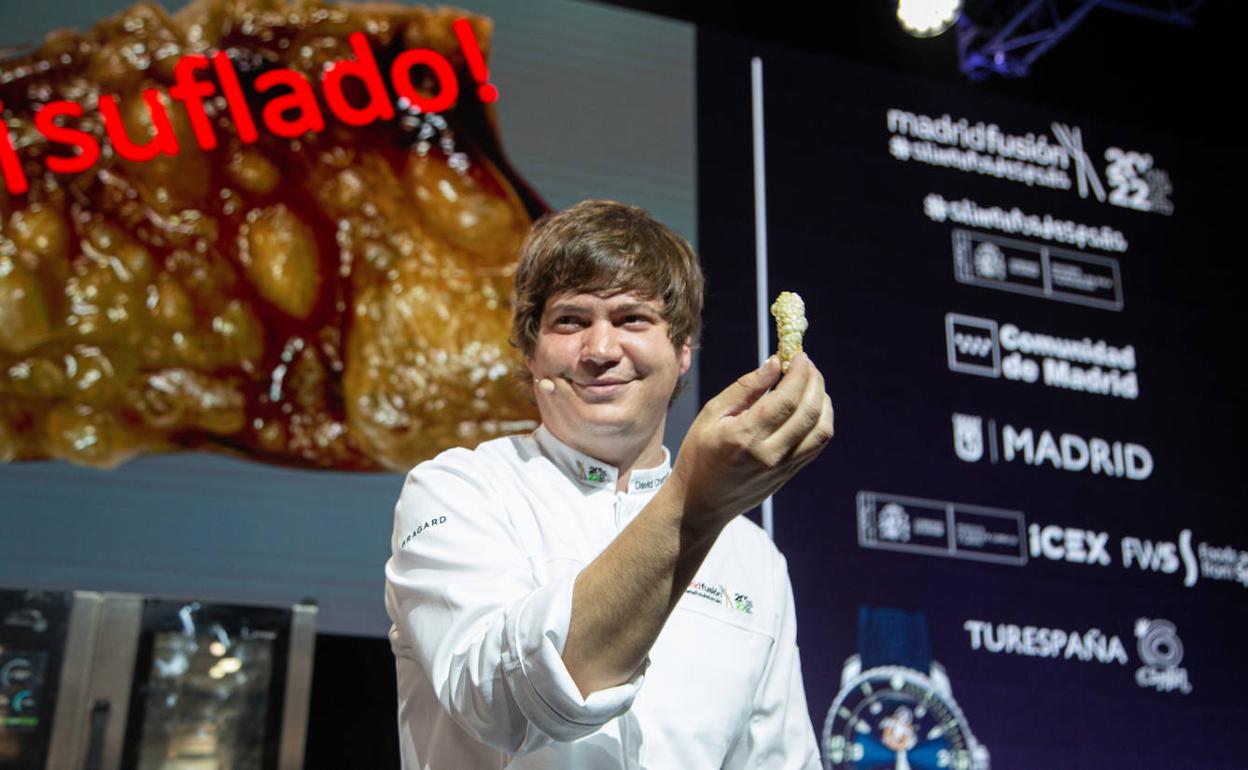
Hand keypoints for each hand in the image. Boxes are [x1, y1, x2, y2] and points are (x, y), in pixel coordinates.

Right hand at [665, 352, 833, 532]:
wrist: (700, 502)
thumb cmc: (699, 454)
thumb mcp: (712, 414)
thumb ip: (745, 388)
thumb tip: (774, 363)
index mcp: (745, 436)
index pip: (786, 398)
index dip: (798, 372)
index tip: (798, 354)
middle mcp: (769, 453)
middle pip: (809, 411)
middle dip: (814, 381)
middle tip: (806, 364)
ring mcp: (783, 467)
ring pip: (822, 430)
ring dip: (823, 400)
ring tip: (811, 383)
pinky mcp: (790, 474)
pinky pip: (817, 444)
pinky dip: (821, 420)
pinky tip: (810, 406)